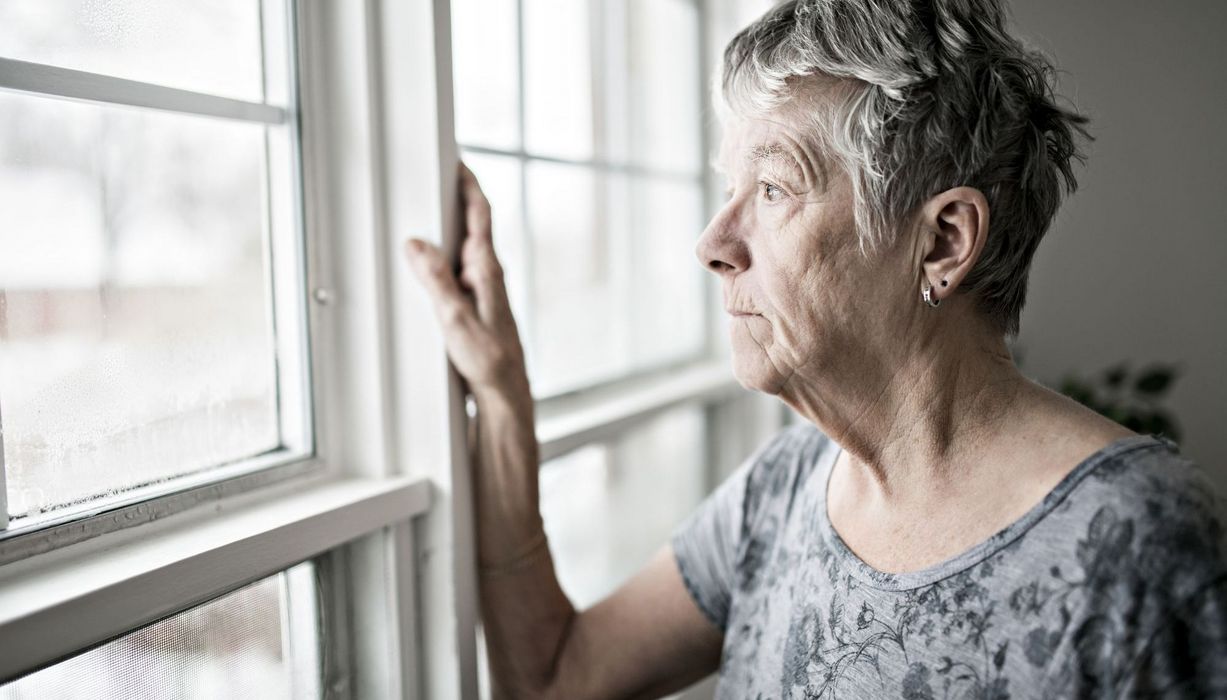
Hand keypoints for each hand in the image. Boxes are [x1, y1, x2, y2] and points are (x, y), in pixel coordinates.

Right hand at [405, 163, 529, 400]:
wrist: (505, 392)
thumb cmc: (489, 360)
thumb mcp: (455, 320)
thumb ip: (436, 280)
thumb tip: (416, 244)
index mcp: (487, 270)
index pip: (481, 215)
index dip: (469, 185)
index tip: (457, 160)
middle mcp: (488, 274)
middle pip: (471, 225)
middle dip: (454, 199)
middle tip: (435, 175)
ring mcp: (483, 289)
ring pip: (463, 248)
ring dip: (447, 229)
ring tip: (425, 212)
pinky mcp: (476, 304)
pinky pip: (457, 269)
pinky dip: (443, 257)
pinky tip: (428, 263)